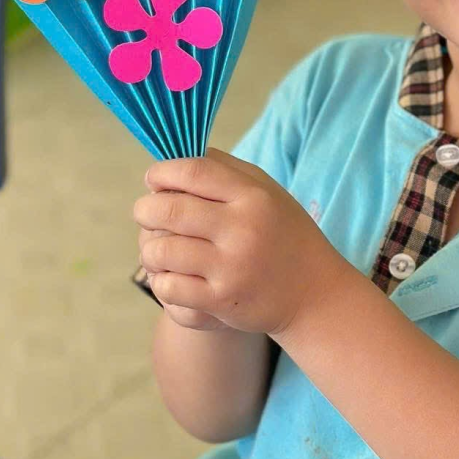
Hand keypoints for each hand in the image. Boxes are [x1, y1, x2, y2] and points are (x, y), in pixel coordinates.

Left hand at [134, 149, 352, 337]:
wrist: (314, 294)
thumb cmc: (284, 235)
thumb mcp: (268, 192)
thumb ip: (226, 170)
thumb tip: (176, 157)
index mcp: (252, 197)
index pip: (193, 171)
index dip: (162, 172)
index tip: (153, 179)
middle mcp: (242, 229)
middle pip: (169, 210)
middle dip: (144, 209)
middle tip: (144, 213)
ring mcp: (231, 267)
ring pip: (161, 251)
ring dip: (149, 249)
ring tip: (157, 249)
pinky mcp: (221, 300)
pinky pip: (168, 287)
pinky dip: (161, 281)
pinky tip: (171, 276)